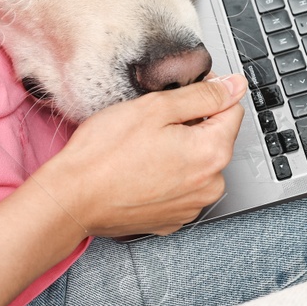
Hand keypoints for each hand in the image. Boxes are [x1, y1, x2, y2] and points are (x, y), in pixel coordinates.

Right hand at [45, 74, 245, 238]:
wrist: (71, 199)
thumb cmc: (104, 155)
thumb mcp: (155, 108)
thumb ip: (203, 94)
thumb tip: (235, 86)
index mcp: (212, 153)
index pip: (232, 109)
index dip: (206, 94)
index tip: (180, 96)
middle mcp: (210, 185)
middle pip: (214, 138)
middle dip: (190, 125)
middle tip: (151, 124)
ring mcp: (191, 206)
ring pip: (196, 164)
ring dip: (178, 151)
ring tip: (142, 149)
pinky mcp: (172, 219)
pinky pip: (180, 187)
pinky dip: (166, 176)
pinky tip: (140, 170)